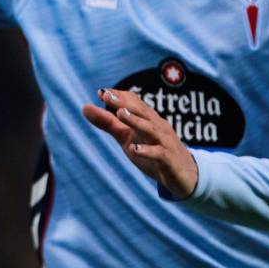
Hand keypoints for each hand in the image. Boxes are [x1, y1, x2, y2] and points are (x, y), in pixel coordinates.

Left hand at [83, 87, 198, 197]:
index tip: (101, 92)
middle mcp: (157, 126)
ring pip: (151, 128)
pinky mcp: (169, 159)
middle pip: (142, 111)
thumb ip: (107, 122)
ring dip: (136, 121)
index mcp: (147, 118)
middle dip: (125, 103)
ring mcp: (165, 142)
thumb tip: (84, 107)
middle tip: (107, 96)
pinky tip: (134, 149)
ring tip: (120, 114)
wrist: (184, 175)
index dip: (118, 96)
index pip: (134, 102)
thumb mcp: (126, 137)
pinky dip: (147, 151)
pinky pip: (159, 153)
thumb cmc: (153, 150)